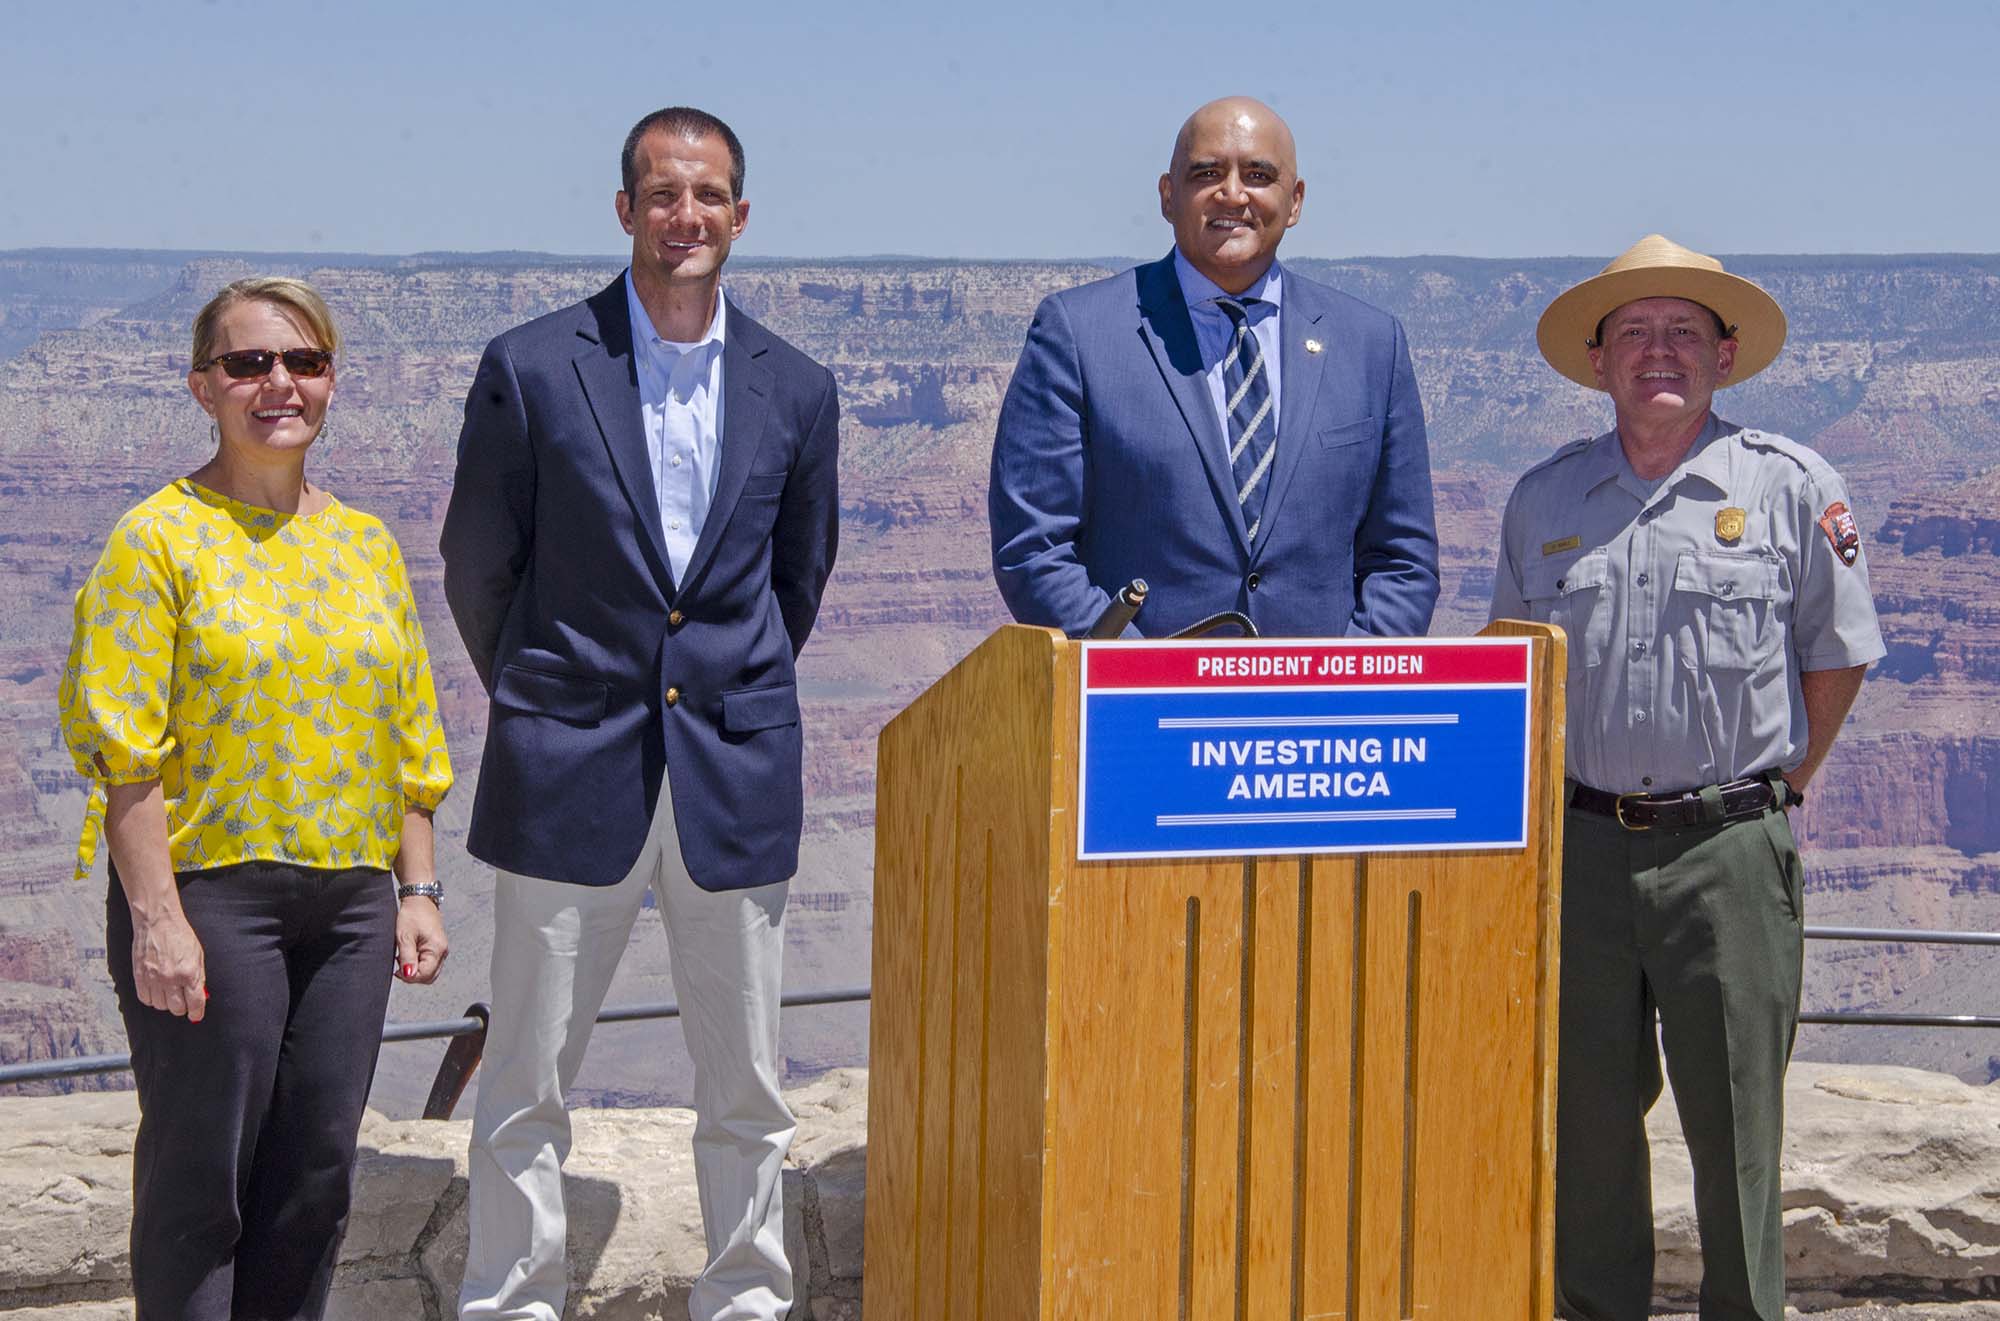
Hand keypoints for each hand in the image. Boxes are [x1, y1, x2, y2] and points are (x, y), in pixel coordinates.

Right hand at [130, 906, 206, 1021]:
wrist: (158, 922)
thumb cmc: (180, 936)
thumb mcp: (197, 955)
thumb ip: (199, 978)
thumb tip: (200, 997)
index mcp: (189, 973)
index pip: (195, 1003)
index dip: (196, 1012)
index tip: (196, 1014)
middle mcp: (170, 978)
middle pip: (176, 1009)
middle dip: (182, 1007)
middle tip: (183, 1000)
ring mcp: (153, 978)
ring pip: (160, 1006)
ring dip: (166, 1002)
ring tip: (169, 990)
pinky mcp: (139, 977)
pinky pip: (145, 999)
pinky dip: (151, 998)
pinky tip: (156, 989)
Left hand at [395, 896, 448, 983]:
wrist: (419, 899)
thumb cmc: (412, 914)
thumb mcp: (404, 937)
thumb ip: (407, 958)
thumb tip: (409, 975)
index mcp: (437, 949)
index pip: (425, 974)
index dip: (410, 976)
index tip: (397, 969)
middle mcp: (443, 951)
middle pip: (429, 976)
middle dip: (413, 975)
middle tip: (400, 964)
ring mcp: (441, 949)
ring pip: (429, 971)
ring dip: (415, 969)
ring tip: (404, 957)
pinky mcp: (437, 947)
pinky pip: (429, 963)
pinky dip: (418, 963)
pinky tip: (409, 954)